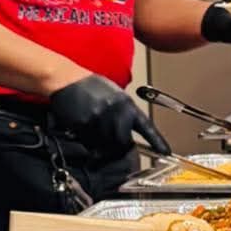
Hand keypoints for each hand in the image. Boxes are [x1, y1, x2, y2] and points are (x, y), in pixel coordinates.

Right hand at [48, 74, 170, 158]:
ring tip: (93, 128)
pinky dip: (87, 140)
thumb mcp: (112, 94)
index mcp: (126, 103)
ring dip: (100, 143)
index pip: (146, 126)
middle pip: (123, 142)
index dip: (157, 141)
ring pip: (106, 145)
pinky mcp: (85, 124)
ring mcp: (100, 119)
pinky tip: (83, 126)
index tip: (165, 152)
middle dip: (117, 145)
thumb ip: (122, 112)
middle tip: (109, 140)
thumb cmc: (88, 85)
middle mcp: (116, 111)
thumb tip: (127, 132)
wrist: (65, 78)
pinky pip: (90, 143)